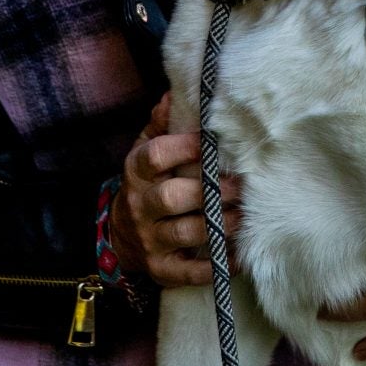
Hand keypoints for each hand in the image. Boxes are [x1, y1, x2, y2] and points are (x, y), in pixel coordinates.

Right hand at [113, 93, 242, 287]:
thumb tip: (174, 94)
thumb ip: (160, 126)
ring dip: (218, 225)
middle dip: (208, 191)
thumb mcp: (144, 153)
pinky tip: (238, 256)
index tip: (213, 142)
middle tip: (239, 186)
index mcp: (136, 173)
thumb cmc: (146, 185)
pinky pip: (189, 271)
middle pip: (170, 197)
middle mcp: (140, 206)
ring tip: (244, 217)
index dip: (184, 148)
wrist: (121, 236)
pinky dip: (215, 266)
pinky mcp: (161, 269)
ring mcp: (150, 240)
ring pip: (184, 233)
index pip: (155, 156)